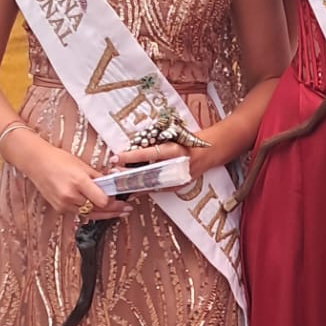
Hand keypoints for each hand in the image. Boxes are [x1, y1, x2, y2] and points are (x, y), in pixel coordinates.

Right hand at [14, 137, 128, 219]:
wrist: (36, 162)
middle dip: (114, 211)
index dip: (116, 204)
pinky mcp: (60, 208)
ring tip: (117, 213)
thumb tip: (113, 185)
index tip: (124, 202)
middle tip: (125, 210)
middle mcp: (71, 195)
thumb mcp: (82, 165)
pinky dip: (91, 213)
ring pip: (90, 215)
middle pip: (98, 210)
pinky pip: (80, 214)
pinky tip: (100, 211)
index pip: (103, 201)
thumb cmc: (58, 160)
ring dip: (104, 214)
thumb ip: (98, 178)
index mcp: (79, 182)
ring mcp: (64, 204)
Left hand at [111, 125, 229, 178]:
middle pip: (149, 173)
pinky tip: (133, 188)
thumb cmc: (191, 140)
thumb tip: (133, 148)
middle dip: (129, 174)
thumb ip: (157, 144)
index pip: (150, 153)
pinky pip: (159, 188)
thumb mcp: (174, 137)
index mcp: (176, 150)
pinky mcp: (179, 185)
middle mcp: (178, 166)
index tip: (116, 157)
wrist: (212, 150)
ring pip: (152, 184)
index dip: (131, 156)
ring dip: (134, 183)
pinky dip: (146, 188)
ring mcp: (179, 178)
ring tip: (119, 182)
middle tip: (114, 173)